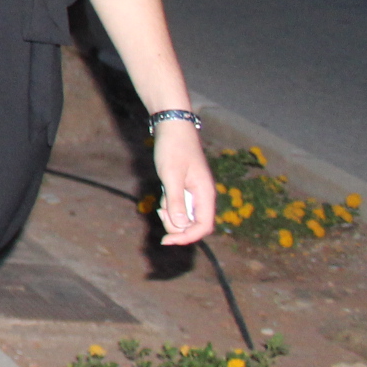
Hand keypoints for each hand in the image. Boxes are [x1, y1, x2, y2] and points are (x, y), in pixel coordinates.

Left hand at [150, 120, 217, 244]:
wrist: (172, 127)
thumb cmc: (173, 149)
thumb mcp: (171, 175)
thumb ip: (176, 201)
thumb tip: (180, 226)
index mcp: (206, 194)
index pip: (203, 226)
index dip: (187, 237)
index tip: (166, 240)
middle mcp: (203, 195)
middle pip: (193, 224)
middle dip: (175, 224)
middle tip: (160, 209)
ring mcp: (195, 192)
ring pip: (184, 215)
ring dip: (171, 212)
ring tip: (163, 193)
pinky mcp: (185, 188)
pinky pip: (178, 204)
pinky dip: (169, 203)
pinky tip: (164, 190)